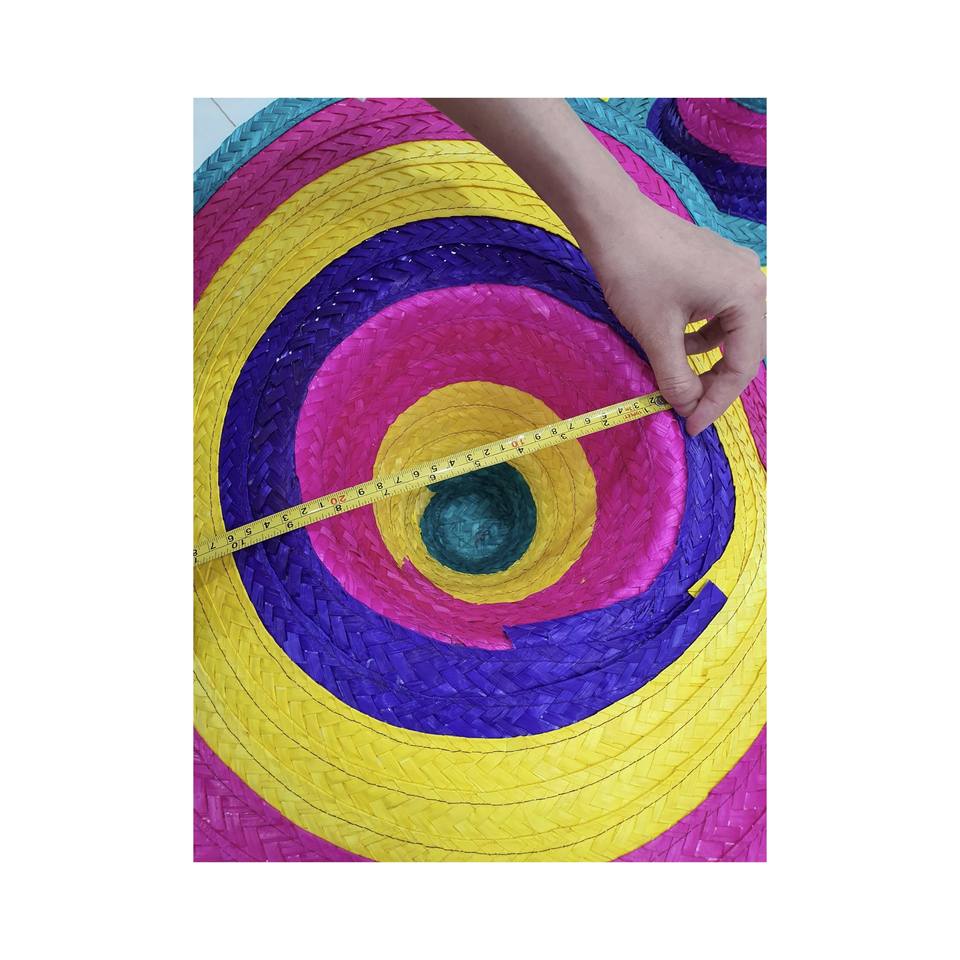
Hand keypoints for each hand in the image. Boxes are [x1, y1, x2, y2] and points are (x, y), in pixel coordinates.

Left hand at [582, 194, 765, 435]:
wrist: (612, 220)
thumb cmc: (636, 270)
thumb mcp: (656, 334)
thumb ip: (676, 378)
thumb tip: (688, 408)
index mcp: (748, 295)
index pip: (742, 365)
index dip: (717, 401)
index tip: (692, 425)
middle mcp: (751, 281)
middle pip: (743, 349)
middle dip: (714, 383)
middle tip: (688, 409)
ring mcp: (734, 272)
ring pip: (729, 333)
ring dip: (704, 360)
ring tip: (674, 377)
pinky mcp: (715, 268)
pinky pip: (717, 314)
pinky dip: (697, 336)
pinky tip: (672, 343)